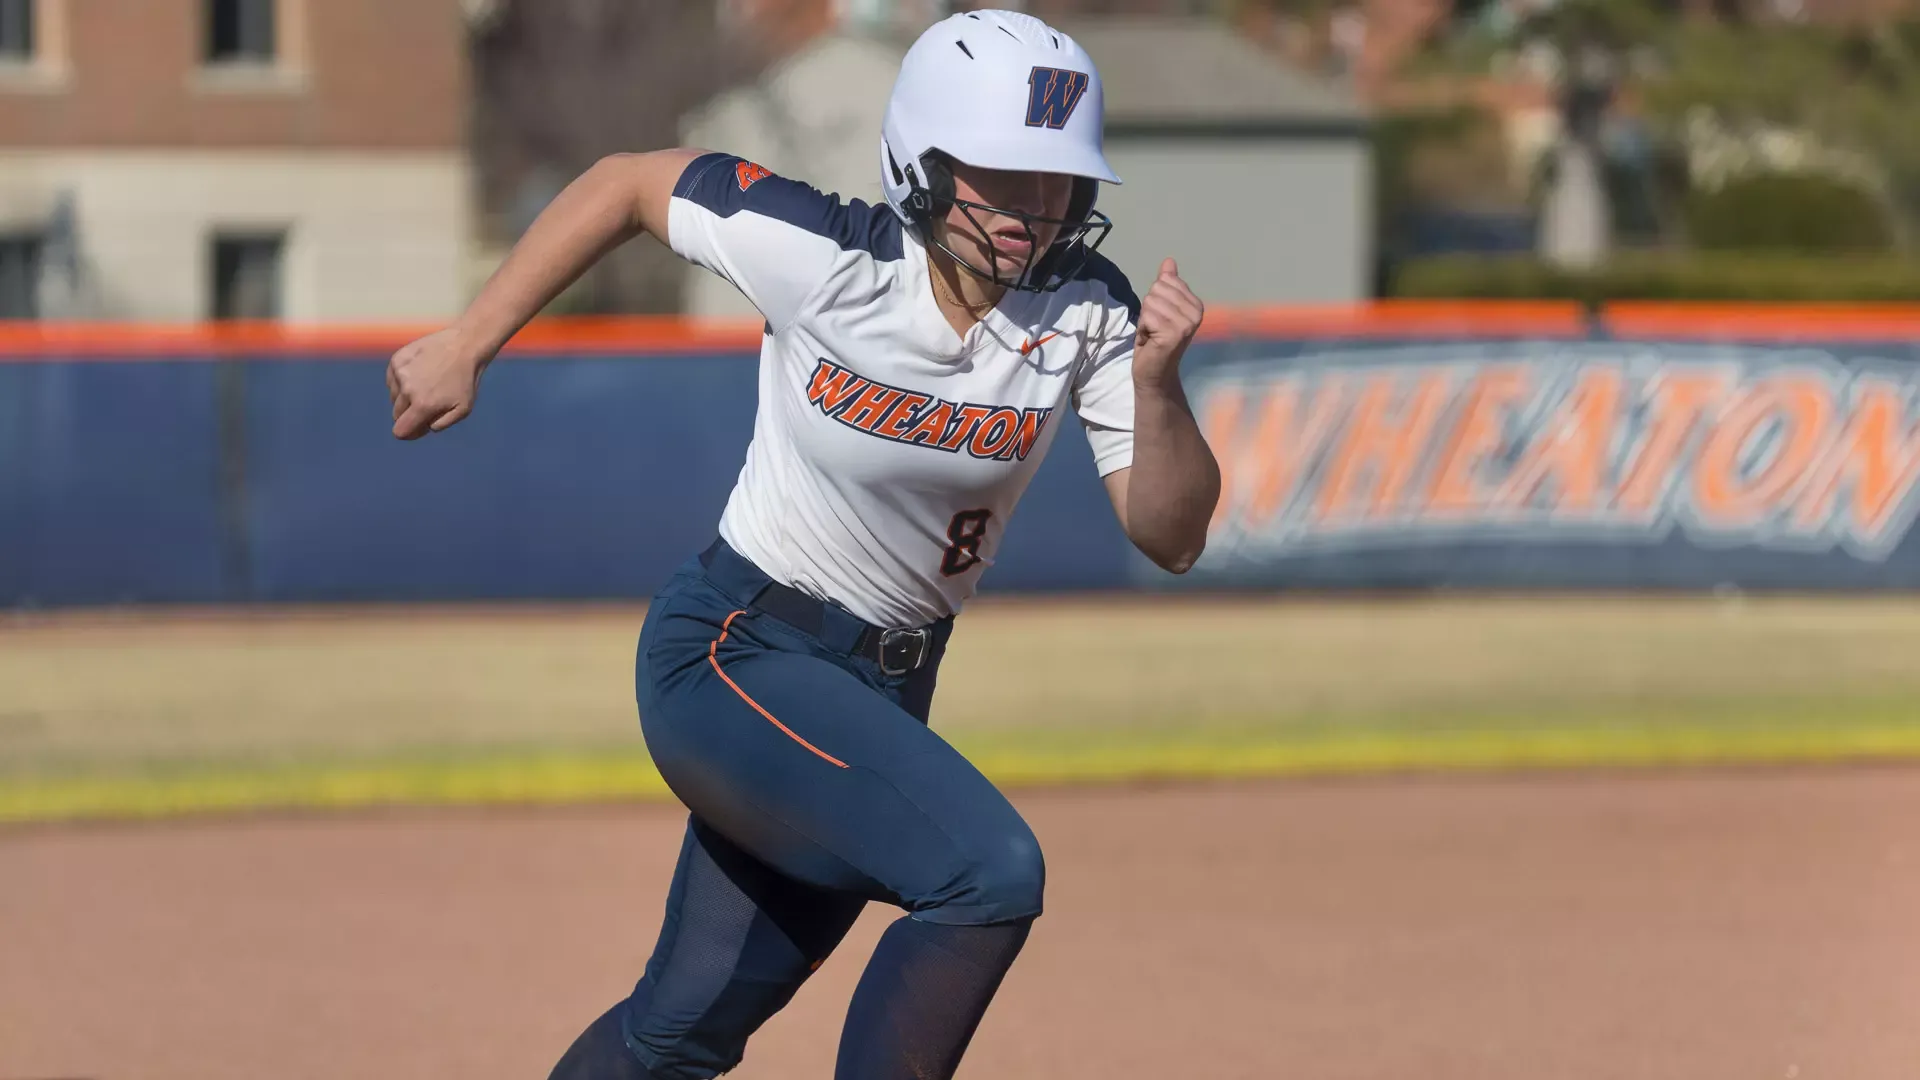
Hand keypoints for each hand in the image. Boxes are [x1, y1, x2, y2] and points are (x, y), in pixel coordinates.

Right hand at [387, 327, 487, 439]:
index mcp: (423, 405)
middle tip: (427, 404)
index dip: (408, 433)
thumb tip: (425, 428)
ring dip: (405, 397)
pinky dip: (401, 381)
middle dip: (410, 414)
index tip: (417, 428)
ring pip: (393, 397)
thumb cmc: (466, 379)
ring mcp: (400, 373)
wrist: (464, 345)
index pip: (400, 430)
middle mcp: (407, 389)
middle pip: (396, 414)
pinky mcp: (397, 359)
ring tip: (425, 386)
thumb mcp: (463, 409)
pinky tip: (418, 374)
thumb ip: (442, 424)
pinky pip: (391, 380)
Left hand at [1133, 258, 1203, 388]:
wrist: (1155, 372)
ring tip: (1152, 334)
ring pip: (1150, 302)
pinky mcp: (1173, 334)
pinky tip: (1150, 341)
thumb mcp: (1161, 307)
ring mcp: (1185, 324)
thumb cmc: (1156, 339)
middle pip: (1156, 290)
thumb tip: (1169, 261)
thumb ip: (1167, 284)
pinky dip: (1143, 329)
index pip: (1165, 281)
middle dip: (1148, 309)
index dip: (1155, 299)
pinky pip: (1147, 317)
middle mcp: (1195, 313)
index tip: (1160, 318)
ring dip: (1145, 320)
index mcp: (1196, 304)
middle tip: (1155, 328)